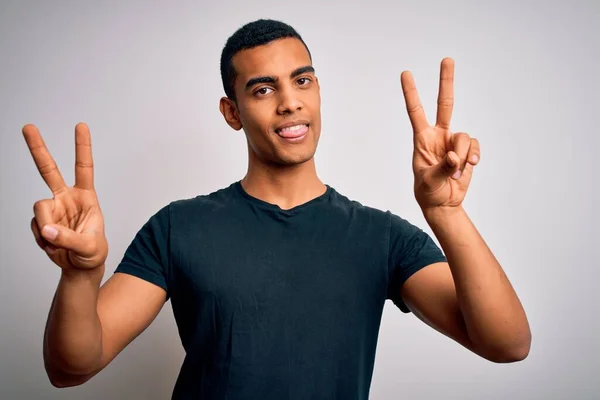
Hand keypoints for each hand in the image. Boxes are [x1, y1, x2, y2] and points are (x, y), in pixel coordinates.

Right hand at [23, 123, 107, 270]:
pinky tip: (54, 247)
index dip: (82, 147)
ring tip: (59, 244)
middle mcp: (66, 198)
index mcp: (86, 197)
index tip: (81, 125)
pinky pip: (36, 228)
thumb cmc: (93, 252)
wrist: (80, 267)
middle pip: (48, 170)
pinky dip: (44, 241)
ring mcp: (52, 209)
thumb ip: (70, 238)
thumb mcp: (90, 247)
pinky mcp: (41, 222)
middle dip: (37, 148)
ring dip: (46, 228)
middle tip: (28, 127)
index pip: (84, 168)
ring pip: (38, 209)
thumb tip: (47, 230)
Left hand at [401, 58, 480, 210]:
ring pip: (464, 137)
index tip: (405, 73)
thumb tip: (455, 157)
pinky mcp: (467, 151)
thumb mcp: (429, 182)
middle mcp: (438, 136)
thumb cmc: (428, 191)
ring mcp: (453, 142)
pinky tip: (469, 167)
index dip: (411, 93)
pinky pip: (474, 146)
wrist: (443, 203)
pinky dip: (473, 156)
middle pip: (444, 104)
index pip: (415, 111)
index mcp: (421, 139)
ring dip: (462, 156)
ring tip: (456, 173)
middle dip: (446, 82)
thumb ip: (442, 168)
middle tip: (447, 59)